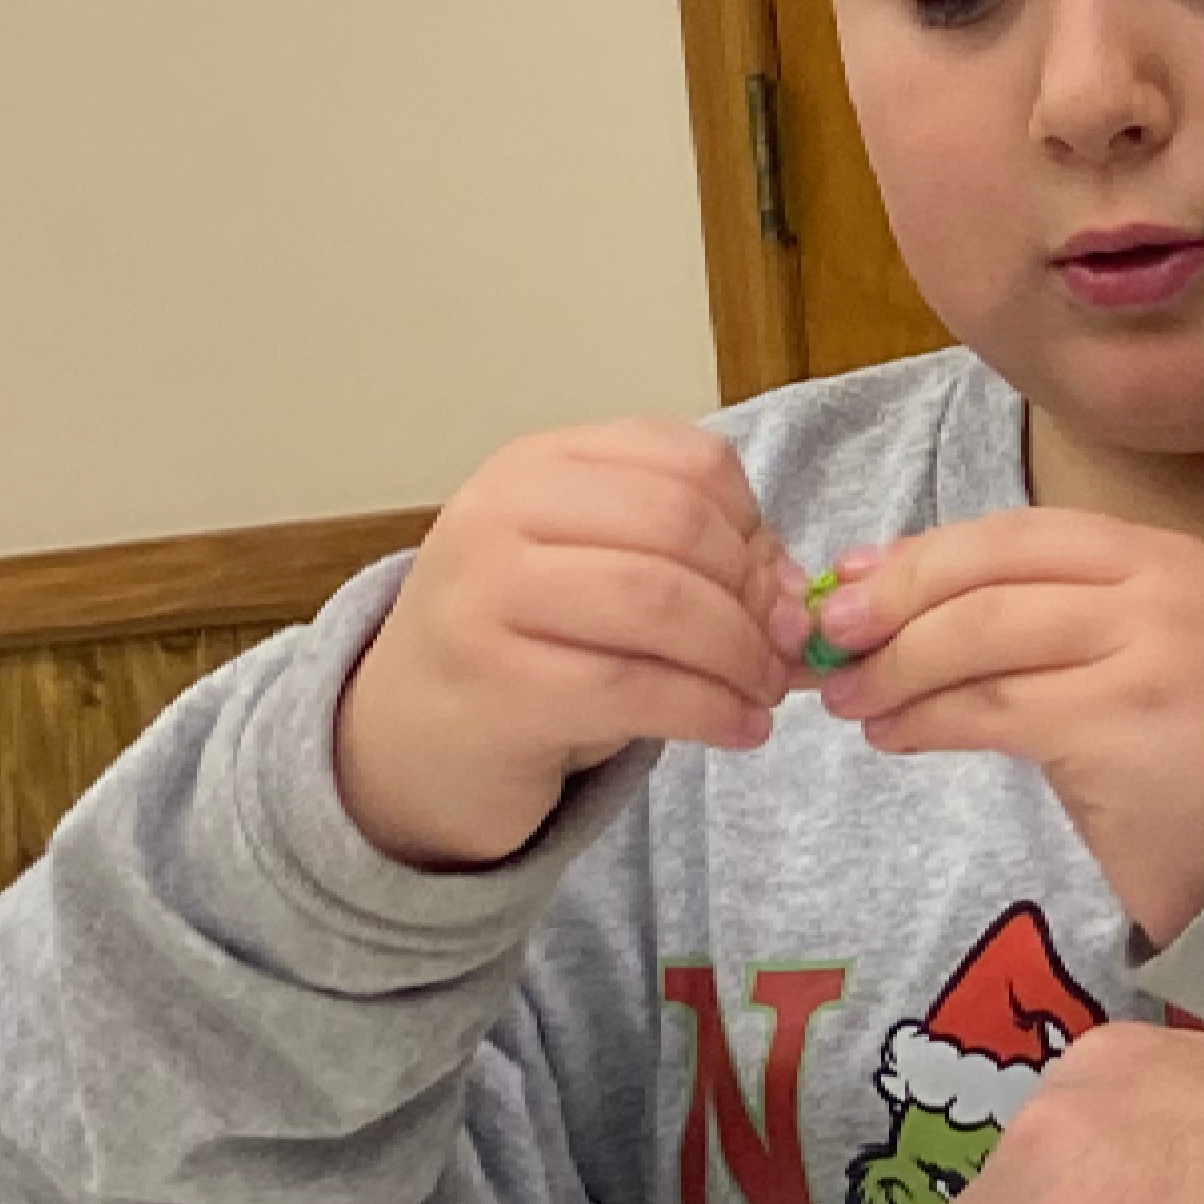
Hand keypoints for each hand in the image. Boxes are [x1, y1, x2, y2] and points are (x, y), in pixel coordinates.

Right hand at [335, 421, 805, 869]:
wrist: (405, 741)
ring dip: (739, 655)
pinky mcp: (493, 686)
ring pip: (661, 602)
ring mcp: (485, 596)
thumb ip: (696, 563)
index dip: (754, 525)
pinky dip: (711, 711)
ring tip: (763, 693)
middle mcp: (499, 513)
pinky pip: (634, 687)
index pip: (685, 462)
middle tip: (782, 650)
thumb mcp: (601, 577)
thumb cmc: (526, 649)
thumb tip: (798, 595)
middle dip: (753, 595)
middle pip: (680, 525)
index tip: (777, 586)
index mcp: (536, 465)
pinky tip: (740, 729)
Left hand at [813, 510, 1203, 941]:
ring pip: (984, 639)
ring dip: (898, 669)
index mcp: (1165, 557)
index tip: (852, 583)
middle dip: (895, 603)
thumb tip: (887, 582)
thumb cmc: (1189, 753)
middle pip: (993, 575)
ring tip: (851, 702)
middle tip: (828, 642)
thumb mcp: (1126, 656)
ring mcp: (1150, 655)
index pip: (1019, 532)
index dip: (923, 554)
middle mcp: (1165, 589)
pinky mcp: (1123, 728)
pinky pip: (994, 712)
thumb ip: (1035, 615)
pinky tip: (895, 737)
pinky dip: (926, 721)